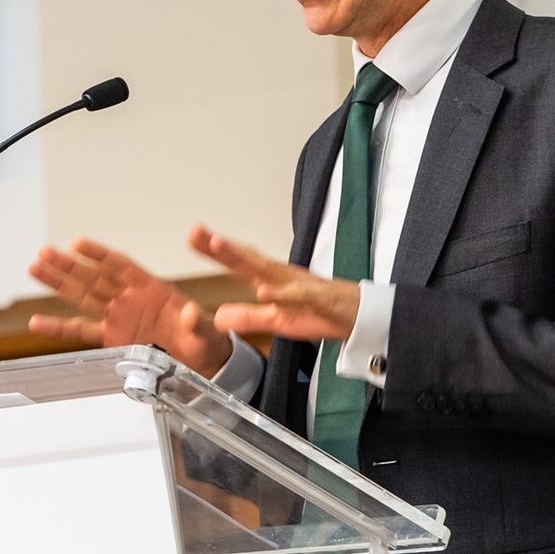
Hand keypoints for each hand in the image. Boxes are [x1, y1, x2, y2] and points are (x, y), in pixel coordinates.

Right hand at [26, 238, 230, 377]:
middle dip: (68, 266)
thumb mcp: (205, 331)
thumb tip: (192, 313)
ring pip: (82, 296)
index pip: (120, 265)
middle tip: (44, 253)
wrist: (200, 359)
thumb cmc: (203, 339)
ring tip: (35, 268)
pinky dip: (58, 328)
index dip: (99, 255)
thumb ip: (196, 322)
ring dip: (59, 283)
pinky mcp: (111, 338)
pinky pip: (80, 331)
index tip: (78, 244)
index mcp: (151, 288)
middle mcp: (129, 298)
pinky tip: (37, 322)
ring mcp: (117, 316)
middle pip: (93, 277)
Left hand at [189, 224, 361, 343]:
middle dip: (220, 245)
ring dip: (242, 257)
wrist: (362, 316)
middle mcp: (282, 276)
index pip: (239, 262)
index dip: (214, 250)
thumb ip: (248, 318)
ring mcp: (299, 285)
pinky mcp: (317, 299)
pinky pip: (297, 296)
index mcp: (272, 279)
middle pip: (246, 258)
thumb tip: (218, 317)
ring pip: (266, 269)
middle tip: (195, 231)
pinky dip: (281, 293)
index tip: (191, 236)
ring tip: (217, 245)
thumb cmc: (321, 313)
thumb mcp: (278, 321)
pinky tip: (263, 290)